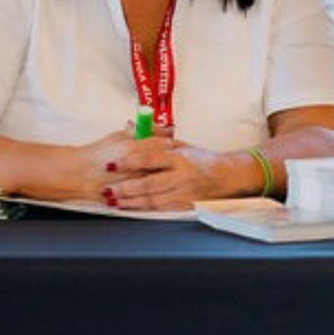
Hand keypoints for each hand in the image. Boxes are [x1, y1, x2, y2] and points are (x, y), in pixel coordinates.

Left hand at [101, 136, 240, 210]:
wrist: (226, 176)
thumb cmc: (201, 158)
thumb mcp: (181, 144)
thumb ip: (155, 138)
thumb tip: (130, 125)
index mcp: (179, 157)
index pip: (150, 159)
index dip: (129, 162)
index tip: (112, 164)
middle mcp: (181, 176)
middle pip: (149, 184)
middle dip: (125, 188)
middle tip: (107, 188)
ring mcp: (183, 193)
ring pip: (152, 200)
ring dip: (130, 201)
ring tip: (112, 201)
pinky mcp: (185, 205)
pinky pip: (160, 209)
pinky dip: (142, 209)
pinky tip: (129, 207)